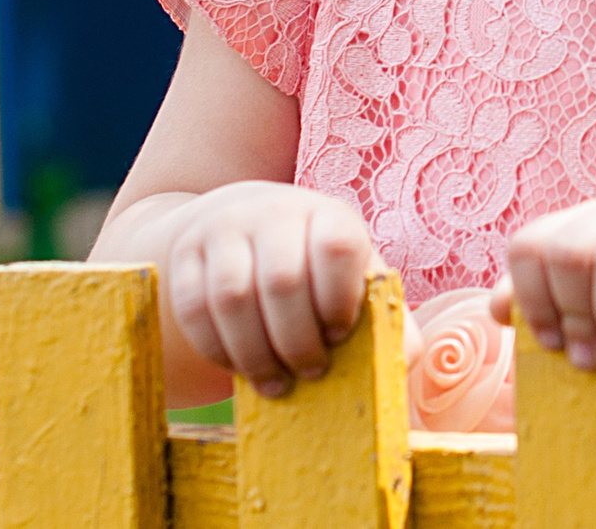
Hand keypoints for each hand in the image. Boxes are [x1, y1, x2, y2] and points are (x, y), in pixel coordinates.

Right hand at [158, 180, 381, 397]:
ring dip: (255, 354)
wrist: (245, 230)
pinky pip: (193, 310)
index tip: (339, 334)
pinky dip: (218, 350)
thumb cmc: (316, 271)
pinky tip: (239, 367)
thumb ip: (385, 317)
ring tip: (276, 383)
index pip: (337, 248)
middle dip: (298, 342)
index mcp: (327, 216)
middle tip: (311, 373)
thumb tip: (409, 359)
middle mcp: (274, 212)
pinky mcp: (185, 254)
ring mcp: (224, 229)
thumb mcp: (354, 280)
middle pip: (282, 282)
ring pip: (232, 299)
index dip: (339, 300)